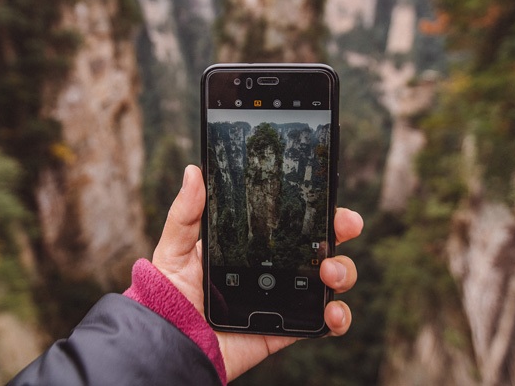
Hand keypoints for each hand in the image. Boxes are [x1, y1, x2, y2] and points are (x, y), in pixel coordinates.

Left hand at [152, 165, 362, 381]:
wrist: (171, 343)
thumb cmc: (170, 294)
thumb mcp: (175, 248)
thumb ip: (186, 214)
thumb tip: (193, 171)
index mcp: (254, 245)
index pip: (292, 220)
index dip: (316, 208)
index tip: (329, 198)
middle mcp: (275, 268)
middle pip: (321, 245)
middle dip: (340, 231)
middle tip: (345, 226)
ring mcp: (285, 298)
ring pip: (331, 280)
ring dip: (342, 271)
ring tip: (329, 274)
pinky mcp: (288, 329)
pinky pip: (324, 323)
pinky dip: (338, 318)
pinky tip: (331, 313)